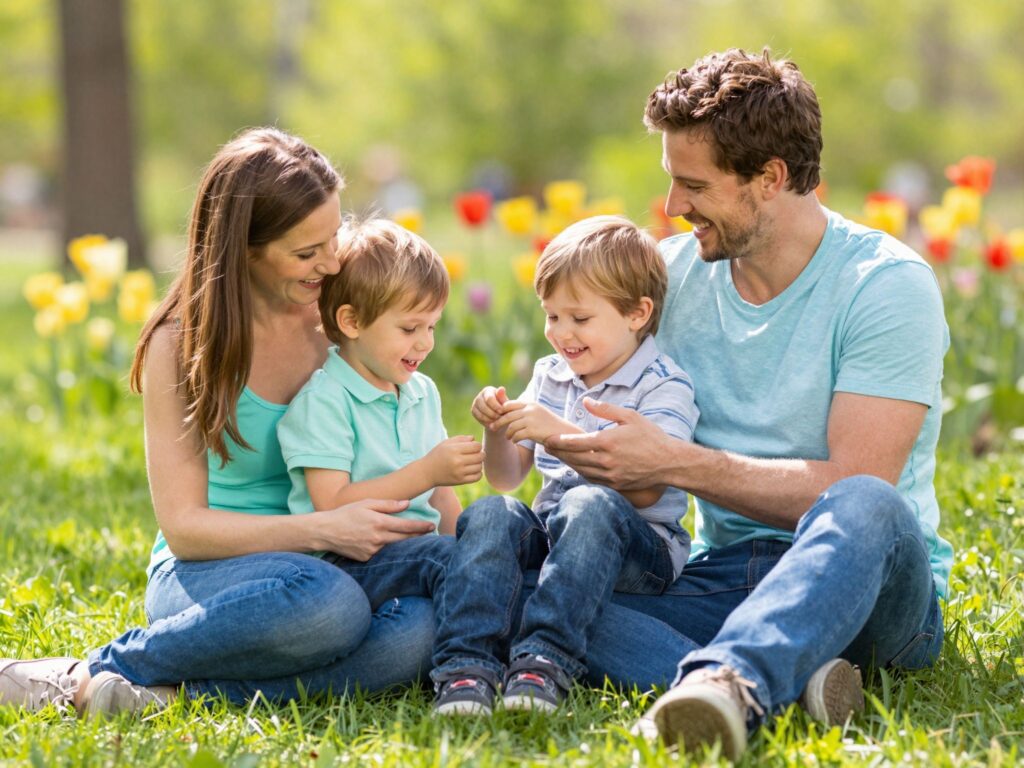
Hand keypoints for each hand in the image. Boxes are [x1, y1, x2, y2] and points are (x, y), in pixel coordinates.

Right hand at [316, 498, 434, 561]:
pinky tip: (386, 543)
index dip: (421, 527)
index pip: (406, 526)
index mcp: (379, 523)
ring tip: (413, 538)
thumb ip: (388, 504)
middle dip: (418, 535)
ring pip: (393, 546)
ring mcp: (372, 551)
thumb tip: (407, 504)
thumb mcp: (366, 503)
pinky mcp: (366, 558)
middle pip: (404, 539)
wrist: (325, 531)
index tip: (431, 526)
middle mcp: (378, 539)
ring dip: (403, 542)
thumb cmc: (346, 513)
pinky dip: (385, 547)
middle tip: (429, 532)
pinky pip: (380, 552)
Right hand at [424, 435, 484, 485]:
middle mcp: (457, 461)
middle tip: (475, 454)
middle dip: (480, 454)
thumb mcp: (446, 443)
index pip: (476, 446)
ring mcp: (459, 472)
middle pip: (480, 456)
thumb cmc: (438, 455)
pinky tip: (473, 470)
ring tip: (473, 462)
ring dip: (479, 463)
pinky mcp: (460, 481)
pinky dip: (478, 473)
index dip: (477, 445)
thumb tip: (474, 439)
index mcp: (454, 450)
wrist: (427, 472)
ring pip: (479, 466)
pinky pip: (477, 477)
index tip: (473, 447)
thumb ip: (461, 438)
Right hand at [471, 386, 508, 429]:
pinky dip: (486, 421)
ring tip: (497, 421)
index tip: (501, 412)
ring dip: (489, 418)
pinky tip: (492, 423)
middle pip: (483, 406)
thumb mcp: (505, 403)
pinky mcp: (473, 410)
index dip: (496, 406)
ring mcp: (475, 403)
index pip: (489, 399)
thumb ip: (503, 397)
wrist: (500, 416)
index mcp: (488, 390)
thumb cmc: (504, 408)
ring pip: (480, 412)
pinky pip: (478, 417)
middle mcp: (480, 395)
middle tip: (499, 418)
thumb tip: (501, 388)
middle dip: (492, 413)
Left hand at [491, 400, 571, 444]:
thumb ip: (523, 411)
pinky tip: (515, 441)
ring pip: (511, 426)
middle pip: (507, 415)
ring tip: (508, 437)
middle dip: (498, 422)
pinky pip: (517, 435)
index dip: (501, 411)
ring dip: (507, 433)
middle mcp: (530, 410)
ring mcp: (531, 420)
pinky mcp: (533, 431)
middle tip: (492, 428)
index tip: (497, 418)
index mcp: (530, 403)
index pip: (509, 405)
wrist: (563, 433)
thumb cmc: (548, 425)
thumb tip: (505, 411)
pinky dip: (514, 439)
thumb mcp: (536, 413)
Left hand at [544, 397, 680, 489]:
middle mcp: (606, 460)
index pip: (576, 442)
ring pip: (581, 470)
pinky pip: (592, 479)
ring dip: (568, 463)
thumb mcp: (630, 416)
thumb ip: (605, 409)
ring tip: (558, 455)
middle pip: (574, 458)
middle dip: (559, 452)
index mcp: (608, 441)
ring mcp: (610, 475)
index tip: (549, 438)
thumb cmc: (651, 436)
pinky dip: (581, 472)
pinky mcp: (615, 485)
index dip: (560, 441)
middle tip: (547, 446)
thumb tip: (586, 401)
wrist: (669, 463)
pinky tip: (576, 466)